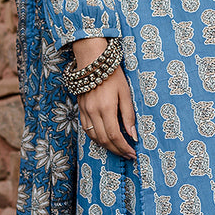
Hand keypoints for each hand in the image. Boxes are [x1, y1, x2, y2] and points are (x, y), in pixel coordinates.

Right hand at [73, 38, 136, 159]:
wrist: (93, 60)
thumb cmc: (113, 74)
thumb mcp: (126, 93)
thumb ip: (129, 115)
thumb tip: (133, 136)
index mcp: (106, 108)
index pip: (115, 136)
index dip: (124, 148)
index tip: (133, 153)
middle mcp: (93, 112)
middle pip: (104, 140)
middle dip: (117, 150)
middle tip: (128, 154)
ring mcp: (85, 111)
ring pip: (94, 137)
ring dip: (106, 146)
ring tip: (118, 149)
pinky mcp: (80, 109)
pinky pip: (87, 129)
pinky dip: (96, 137)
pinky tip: (105, 138)